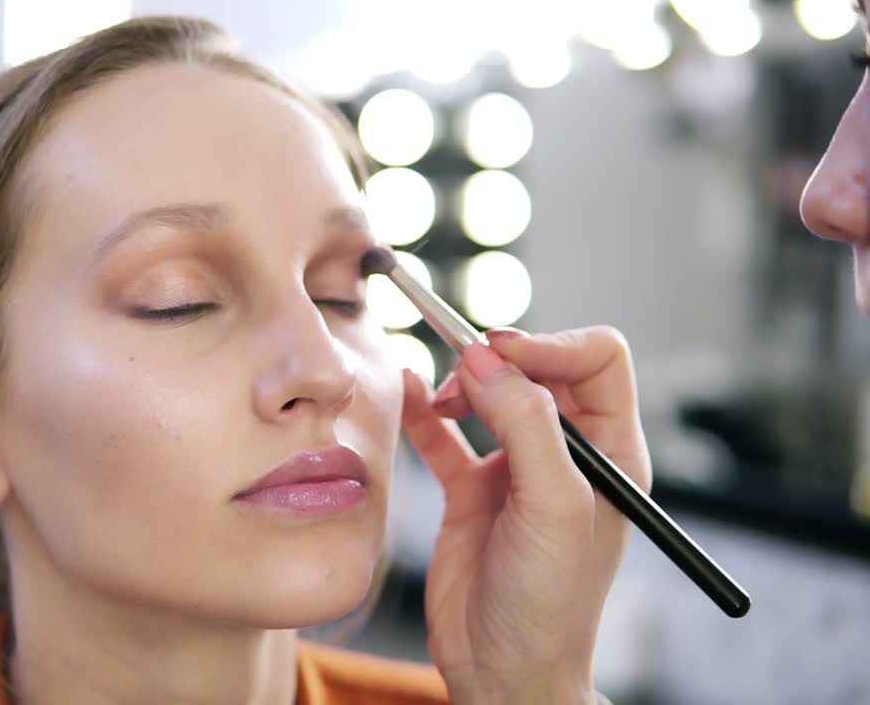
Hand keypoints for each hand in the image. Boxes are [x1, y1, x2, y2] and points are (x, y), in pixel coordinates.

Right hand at [400, 326, 651, 703]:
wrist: (502, 671)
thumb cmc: (550, 605)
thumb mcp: (553, 507)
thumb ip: (526, 425)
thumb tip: (486, 358)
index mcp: (610, 453)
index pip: (596, 361)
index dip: (551, 345)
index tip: (504, 352)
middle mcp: (566, 454)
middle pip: (538, 369)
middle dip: (500, 359)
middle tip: (464, 368)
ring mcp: (516, 471)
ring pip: (491, 394)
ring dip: (461, 384)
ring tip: (440, 401)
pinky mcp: (472, 491)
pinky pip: (446, 434)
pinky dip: (425, 409)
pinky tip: (406, 392)